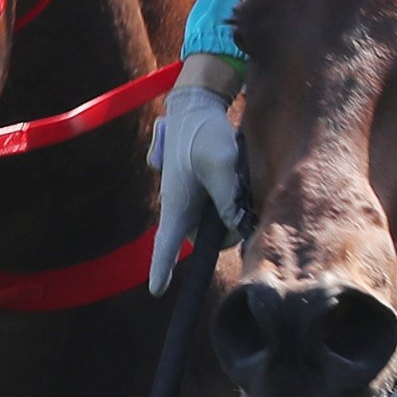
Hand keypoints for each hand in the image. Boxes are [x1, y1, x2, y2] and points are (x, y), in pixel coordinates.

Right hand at [149, 58, 246, 293]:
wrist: (194, 106)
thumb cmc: (204, 134)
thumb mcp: (222, 166)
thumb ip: (229, 200)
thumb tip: (236, 229)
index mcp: (176, 204)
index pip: (166, 244)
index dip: (161, 268)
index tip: (157, 290)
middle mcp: (179, 204)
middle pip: (206, 235)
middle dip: (226, 227)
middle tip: (239, 198)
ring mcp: (187, 197)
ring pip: (214, 219)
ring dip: (228, 206)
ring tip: (232, 175)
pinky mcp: (198, 188)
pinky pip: (216, 203)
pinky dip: (227, 194)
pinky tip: (229, 169)